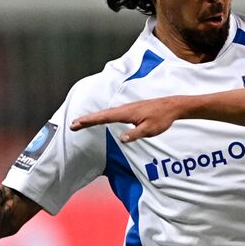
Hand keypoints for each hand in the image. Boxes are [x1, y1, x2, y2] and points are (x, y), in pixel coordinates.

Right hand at [71, 96, 185, 141]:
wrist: (172, 106)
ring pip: (106, 113)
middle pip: (101, 114)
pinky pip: (113, 113)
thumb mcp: (149, 130)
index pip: (103, 117)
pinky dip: (103, 116)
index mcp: (126, 113)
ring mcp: (127, 108)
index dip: (89, 121)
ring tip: (82, 123)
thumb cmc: (161, 118)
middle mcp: (124, 108)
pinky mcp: (131, 110)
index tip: (76, 124)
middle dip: (86, 119)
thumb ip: (135, 134)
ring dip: (94, 118)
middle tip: (73, 125)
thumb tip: (121, 139)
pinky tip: (101, 119)